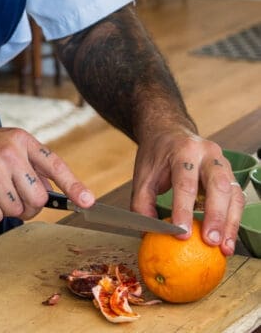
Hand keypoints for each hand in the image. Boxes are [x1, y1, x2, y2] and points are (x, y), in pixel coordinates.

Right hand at [0, 126, 94, 223]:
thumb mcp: (7, 144)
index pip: (54, 164)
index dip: (73, 185)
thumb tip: (57, 195)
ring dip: (6, 208)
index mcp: (20, 141)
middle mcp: (8, 155)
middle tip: (12, 194)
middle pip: (38, 199)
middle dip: (29, 204)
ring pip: (17, 212)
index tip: (88, 202)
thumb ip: (31, 164)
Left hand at [131, 125, 244, 255]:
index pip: (185, 182)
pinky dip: (234, 221)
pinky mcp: (230, 174)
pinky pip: (237, 198)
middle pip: (217, 185)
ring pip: (232, 193)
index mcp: (183, 150)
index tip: (182, 234)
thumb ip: (143, 203)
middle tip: (210, 241)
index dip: (183, 209)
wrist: (169, 131)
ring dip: (230, 223)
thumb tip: (150, 232)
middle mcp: (207, 153)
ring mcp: (222, 162)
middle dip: (215, 216)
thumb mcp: (143, 174)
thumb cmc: (157, 155)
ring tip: (224, 248)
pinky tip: (228, 240)